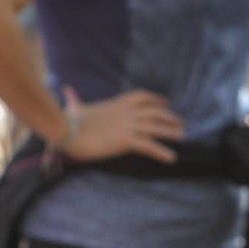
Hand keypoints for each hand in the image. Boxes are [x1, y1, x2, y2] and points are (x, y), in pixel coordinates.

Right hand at [59, 88, 185, 162]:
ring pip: (156, 127)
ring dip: (171, 132)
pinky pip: (149, 146)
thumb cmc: (68, 121)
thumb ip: (74, 98)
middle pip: (155, 112)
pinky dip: (162, 152)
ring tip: (182, 136)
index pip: (142, 97)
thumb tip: (66, 89)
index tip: (165, 103)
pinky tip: (171, 158)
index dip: (156, 99)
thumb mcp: (75, 107)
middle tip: (180, 122)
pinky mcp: (125, 140)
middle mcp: (126, 113)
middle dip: (169, 117)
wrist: (67, 131)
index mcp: (117, 104)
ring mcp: (128, 125)